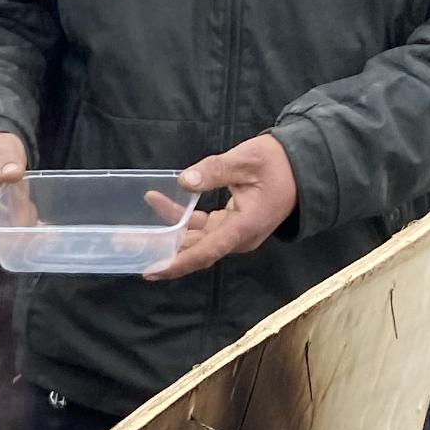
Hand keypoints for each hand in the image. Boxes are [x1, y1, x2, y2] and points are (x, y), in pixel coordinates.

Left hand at [145, 134, 299, 280]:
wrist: (304, 165)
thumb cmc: (279, 162)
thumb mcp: (247, 160)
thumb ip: (215, 170)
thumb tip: (183, 182)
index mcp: (245, 227)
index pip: (206, 251)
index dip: (178, 262)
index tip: (152, 269)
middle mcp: (238, 237)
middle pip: (195, 251)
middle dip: (160, 250)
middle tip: (125, 244)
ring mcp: (234, 233)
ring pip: (195, 241)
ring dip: (166, 236)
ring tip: (132, 232)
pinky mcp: (230, 225)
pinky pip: (201, 228)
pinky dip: (180, 220)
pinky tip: (158, 202)